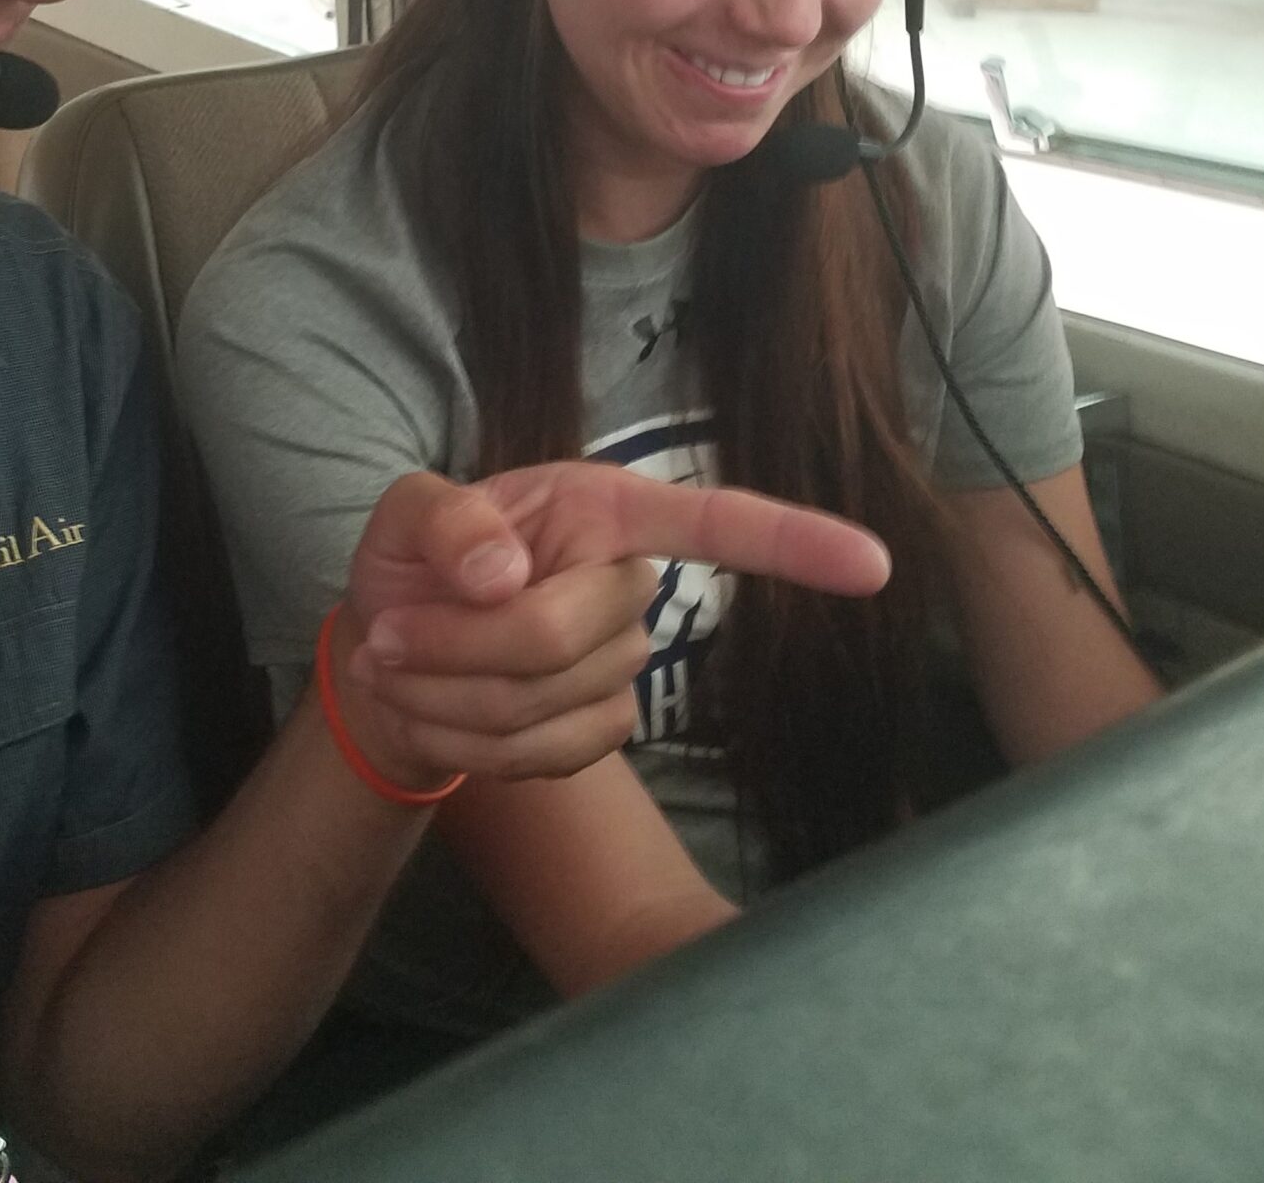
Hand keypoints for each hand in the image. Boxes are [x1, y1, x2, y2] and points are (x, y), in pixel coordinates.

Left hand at [331, 464, 888, 789]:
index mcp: (603, 509)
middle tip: (388, 633)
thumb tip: (504, 571)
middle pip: (556, 638)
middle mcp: (630, 583)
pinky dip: (462, 742)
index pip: (717, 523)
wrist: (389, 650)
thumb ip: (444, 521)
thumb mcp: (404, 515)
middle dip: (453, 646)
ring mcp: (624, 665)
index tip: (875, 566)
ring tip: (398, 664)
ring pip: (537, 705)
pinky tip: (433, 712)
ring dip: (442, 696)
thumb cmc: (413, 564)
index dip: (796, 542)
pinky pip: (538, 755)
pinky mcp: (601, 731)